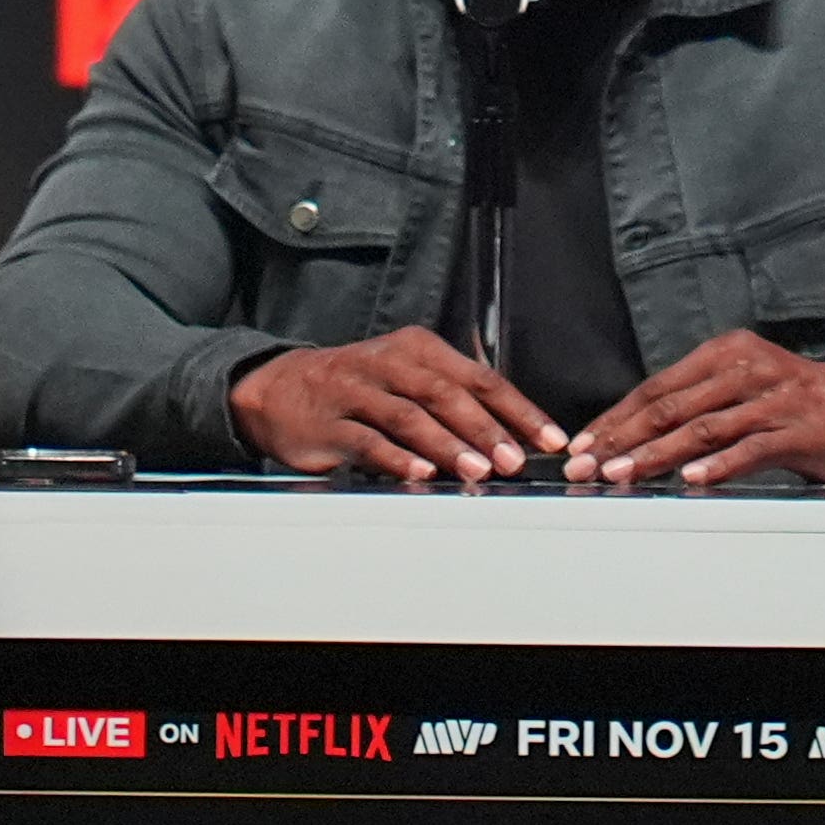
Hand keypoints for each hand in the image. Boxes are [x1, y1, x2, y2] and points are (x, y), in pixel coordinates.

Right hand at [229, 325, 565, 481]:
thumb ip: (452, 397)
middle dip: (484, 429)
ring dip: (447, 446)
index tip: (549, 440)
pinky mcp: (329, 423)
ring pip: (408, 416)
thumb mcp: (404, 376)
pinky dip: (396, 458)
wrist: (275, 390)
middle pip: (444, 394)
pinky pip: (367, 440)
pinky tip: (420, 475)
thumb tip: (513, 435)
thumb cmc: (355, 388)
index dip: (517, 409)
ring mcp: (355, 392)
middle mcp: (387, 363)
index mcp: (416, 349)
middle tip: (514, 460)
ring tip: (477, 472)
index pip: (478, 376)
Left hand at [566, 330, 824, 486]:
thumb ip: (700, 404)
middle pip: (670, 406)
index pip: (656, 387)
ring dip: (657, 454)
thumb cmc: (802, 401)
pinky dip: (718, 464)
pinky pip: (752, 448)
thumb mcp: (747, 388)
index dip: (614, 418)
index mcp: (727, 353)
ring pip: (703, 427)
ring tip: (622, 474)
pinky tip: (691, 480)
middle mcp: (747, 369)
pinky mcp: (802, 430)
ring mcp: (775, 399)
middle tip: (586, 466)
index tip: (581, 445)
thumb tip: (637, 436)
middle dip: (621, 438)